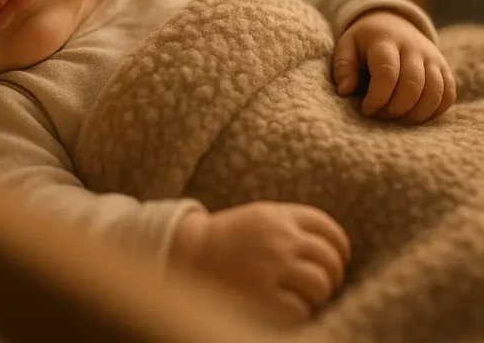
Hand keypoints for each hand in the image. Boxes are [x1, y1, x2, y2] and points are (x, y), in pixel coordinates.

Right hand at [169, 202, 349, 322]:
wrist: (189, 253)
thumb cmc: (229, 239)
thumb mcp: (260, 217)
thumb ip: (292, 224)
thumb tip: (334, 248)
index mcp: (279, 215)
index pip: (328, 228)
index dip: (339, 247)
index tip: (336, 259)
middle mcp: (280, 238)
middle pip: (330, 259)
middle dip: (330, 275)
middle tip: (319, 284)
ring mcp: (273, 267)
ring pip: (321, 285)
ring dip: (315, 295)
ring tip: (299, 296)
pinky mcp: (266, 297)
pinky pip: (302, 310)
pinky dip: (297, 313)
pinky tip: (282, 307)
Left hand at [334, 11, 455, 123]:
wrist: (393, 22)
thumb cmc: (365, 41)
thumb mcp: (346, 46)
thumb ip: (343, 66)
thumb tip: (344, 91)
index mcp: (386, 41)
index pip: (387, 72)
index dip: (377, 97)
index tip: (366, 110)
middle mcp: (414, 48)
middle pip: (413, 85)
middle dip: (396, 109)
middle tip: (380, 116)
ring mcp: (433, 58)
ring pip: (435, 92)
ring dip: (416, 114)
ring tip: (396, 119)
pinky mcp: (444, 68)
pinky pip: (448, 95)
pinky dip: (434, 111)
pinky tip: (415, 116)